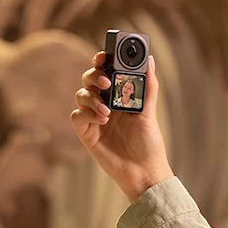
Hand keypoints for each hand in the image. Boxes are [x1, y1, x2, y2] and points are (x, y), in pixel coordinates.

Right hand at [71, 52, 173, 201]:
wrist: (144, 171)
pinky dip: (86, 114)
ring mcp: (94, 118)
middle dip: (94, 76)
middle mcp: (105, 104)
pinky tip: (101, 121)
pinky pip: (76, 116)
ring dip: (92, 98)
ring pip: (80, 95)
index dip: (101, 61)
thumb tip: (150, 60)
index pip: (106, 72)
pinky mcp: (87, 133)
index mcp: (119, 96)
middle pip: (89, 80)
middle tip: (106, 84)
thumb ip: (148, 87)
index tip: (103, 55)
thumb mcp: (149, 112)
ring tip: (107, 112)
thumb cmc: (148, 143)